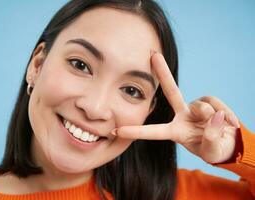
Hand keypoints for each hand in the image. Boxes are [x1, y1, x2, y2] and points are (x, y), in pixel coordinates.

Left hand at [111, 52, 239, 163]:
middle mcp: (181, 116)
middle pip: (171, 91)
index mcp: (175, 131)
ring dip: (211, 119)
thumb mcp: (211, 150)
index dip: (136, 132)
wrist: (228, 143)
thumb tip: (215, 115)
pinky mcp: (209, 102)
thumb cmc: (214, 149)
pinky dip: (226, 114)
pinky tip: (230, 122)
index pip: (153, 131)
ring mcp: (195, 108)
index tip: (116, 131)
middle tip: (153, 54)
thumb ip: (211, 138)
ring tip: (220, 128)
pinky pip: (216, 104)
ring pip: (201, 106)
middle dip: (163, 72)